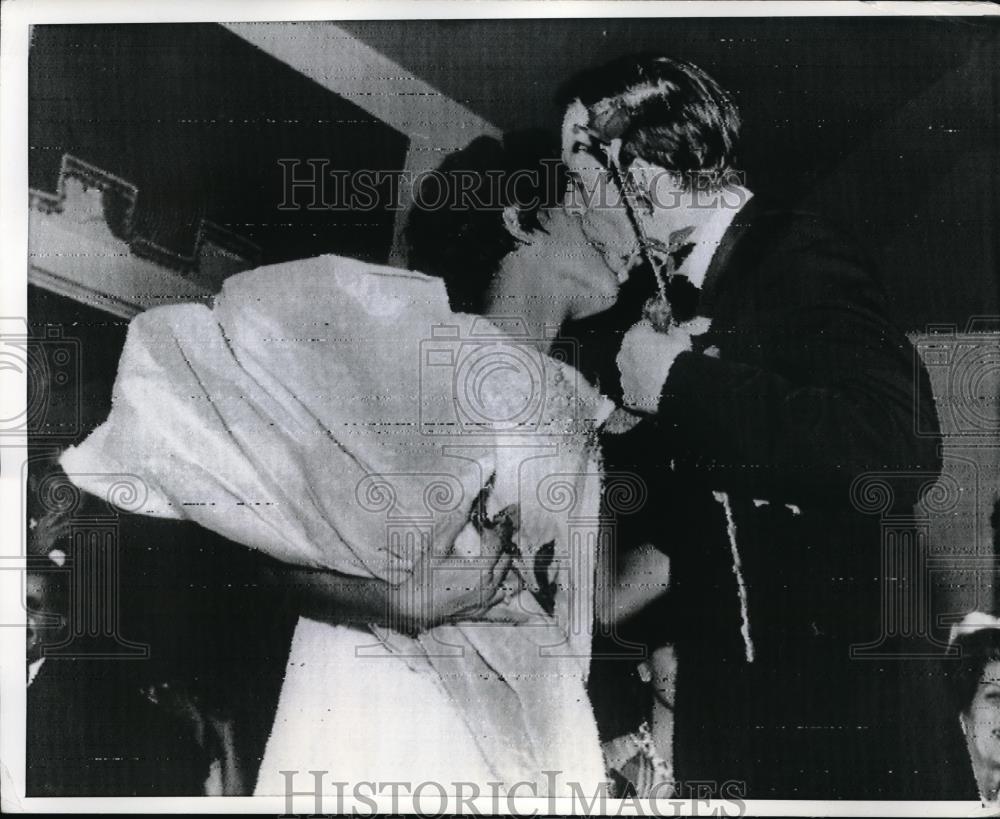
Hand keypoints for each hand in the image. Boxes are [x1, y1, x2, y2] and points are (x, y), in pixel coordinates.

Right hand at [392, 504, 530, 630]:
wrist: (415, 608)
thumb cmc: (424, 577)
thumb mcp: (436, 548)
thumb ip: (453, 525)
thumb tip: (466, 504)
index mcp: (480, 568)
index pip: (499, 542)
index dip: (503, 526)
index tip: (506, 514)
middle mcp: (489, 585)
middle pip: (507, 559)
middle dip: (506, 543)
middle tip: (505, 529)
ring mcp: (487, 600)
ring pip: (509, 580)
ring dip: (508, 566)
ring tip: (504, 554)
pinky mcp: (481, 611)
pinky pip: (502, 610)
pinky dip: (510, 608)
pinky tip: (520, 612)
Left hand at [616, 316, 710, 413]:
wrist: (677, 389)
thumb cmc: (678, 359)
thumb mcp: (682, 337)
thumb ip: (674, 331)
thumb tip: (673, 332)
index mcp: (633, 337)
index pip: (641, 327)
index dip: (652, 330)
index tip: (661, 335)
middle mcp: (623, 355)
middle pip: (632, 349)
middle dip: (644, 351)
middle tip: (660, 357)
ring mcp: (623, 376)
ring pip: (631, 369)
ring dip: (641, 370)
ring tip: (659, 376)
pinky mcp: (628, 394)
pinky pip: (634, 388)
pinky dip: (641, 388)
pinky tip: (655, 390)